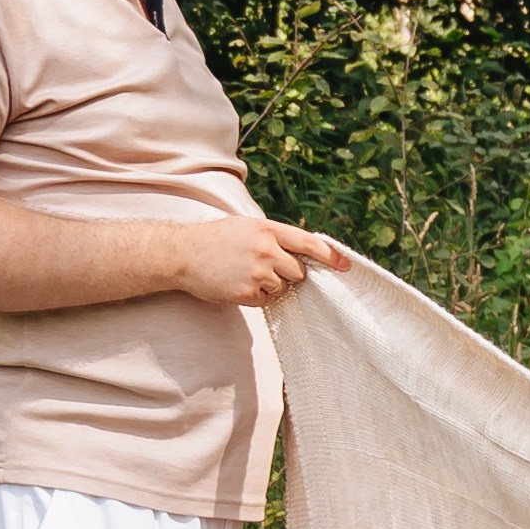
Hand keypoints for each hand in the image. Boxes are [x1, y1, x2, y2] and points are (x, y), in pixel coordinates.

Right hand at [179, 216, 344, 306]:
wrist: (183, 253)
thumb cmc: (216, 239)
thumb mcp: (247, 227)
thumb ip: (274, 237)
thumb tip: (302, 255)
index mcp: (267, 229)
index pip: (309, 243)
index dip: (331, 256)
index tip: (346, 266)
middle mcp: (266, 249)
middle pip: (298, 272)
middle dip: (288, 274)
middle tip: (264, 268)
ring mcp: (257, 272)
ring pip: (282, 288)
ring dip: (270, 286)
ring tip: (245, 274)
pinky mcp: (247, 292)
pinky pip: (266, 300)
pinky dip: (256, 296)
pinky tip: (237, 284)